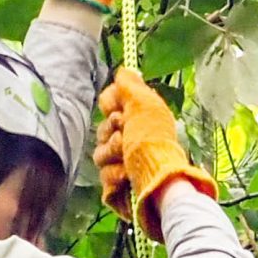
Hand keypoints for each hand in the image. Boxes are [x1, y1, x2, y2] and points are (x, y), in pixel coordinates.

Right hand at [96, 68, 215, 237]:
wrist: (158, 180)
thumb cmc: (154, 141)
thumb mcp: (146, 105)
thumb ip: (132, 85)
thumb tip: (124, 69)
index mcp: (137, 118)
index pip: (107, 103)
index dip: (110, 106)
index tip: (120, 112)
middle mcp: (129, 140)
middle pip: (100, 130)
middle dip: (112, 134)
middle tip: (126, 138)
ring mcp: (122, 164)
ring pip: (99, 154)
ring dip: (112, 155)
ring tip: (127, 159)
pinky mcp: (118, 188)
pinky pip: (103, 177)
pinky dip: (115, 176)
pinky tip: (127, 176)